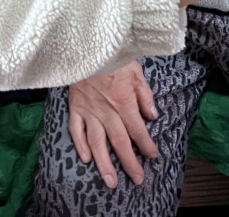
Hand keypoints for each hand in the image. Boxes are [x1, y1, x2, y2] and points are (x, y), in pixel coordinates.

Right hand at [67, 61, 158, 189]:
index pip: (137, 130)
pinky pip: (76, 130)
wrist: (86, 46)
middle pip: (119, 142)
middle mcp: (106, 111)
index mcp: (123, 102)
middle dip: (129, 163)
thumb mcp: (136, 71)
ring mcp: (89, 111)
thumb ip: (144, 95)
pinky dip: (80, 145)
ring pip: (97, 142)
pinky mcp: (75, 108)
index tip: (153, 155)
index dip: (146, 145)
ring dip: (104, 163)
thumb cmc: (113, 56)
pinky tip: (85, 159)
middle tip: (137, 179)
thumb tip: (152, 115)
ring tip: (110, 181)